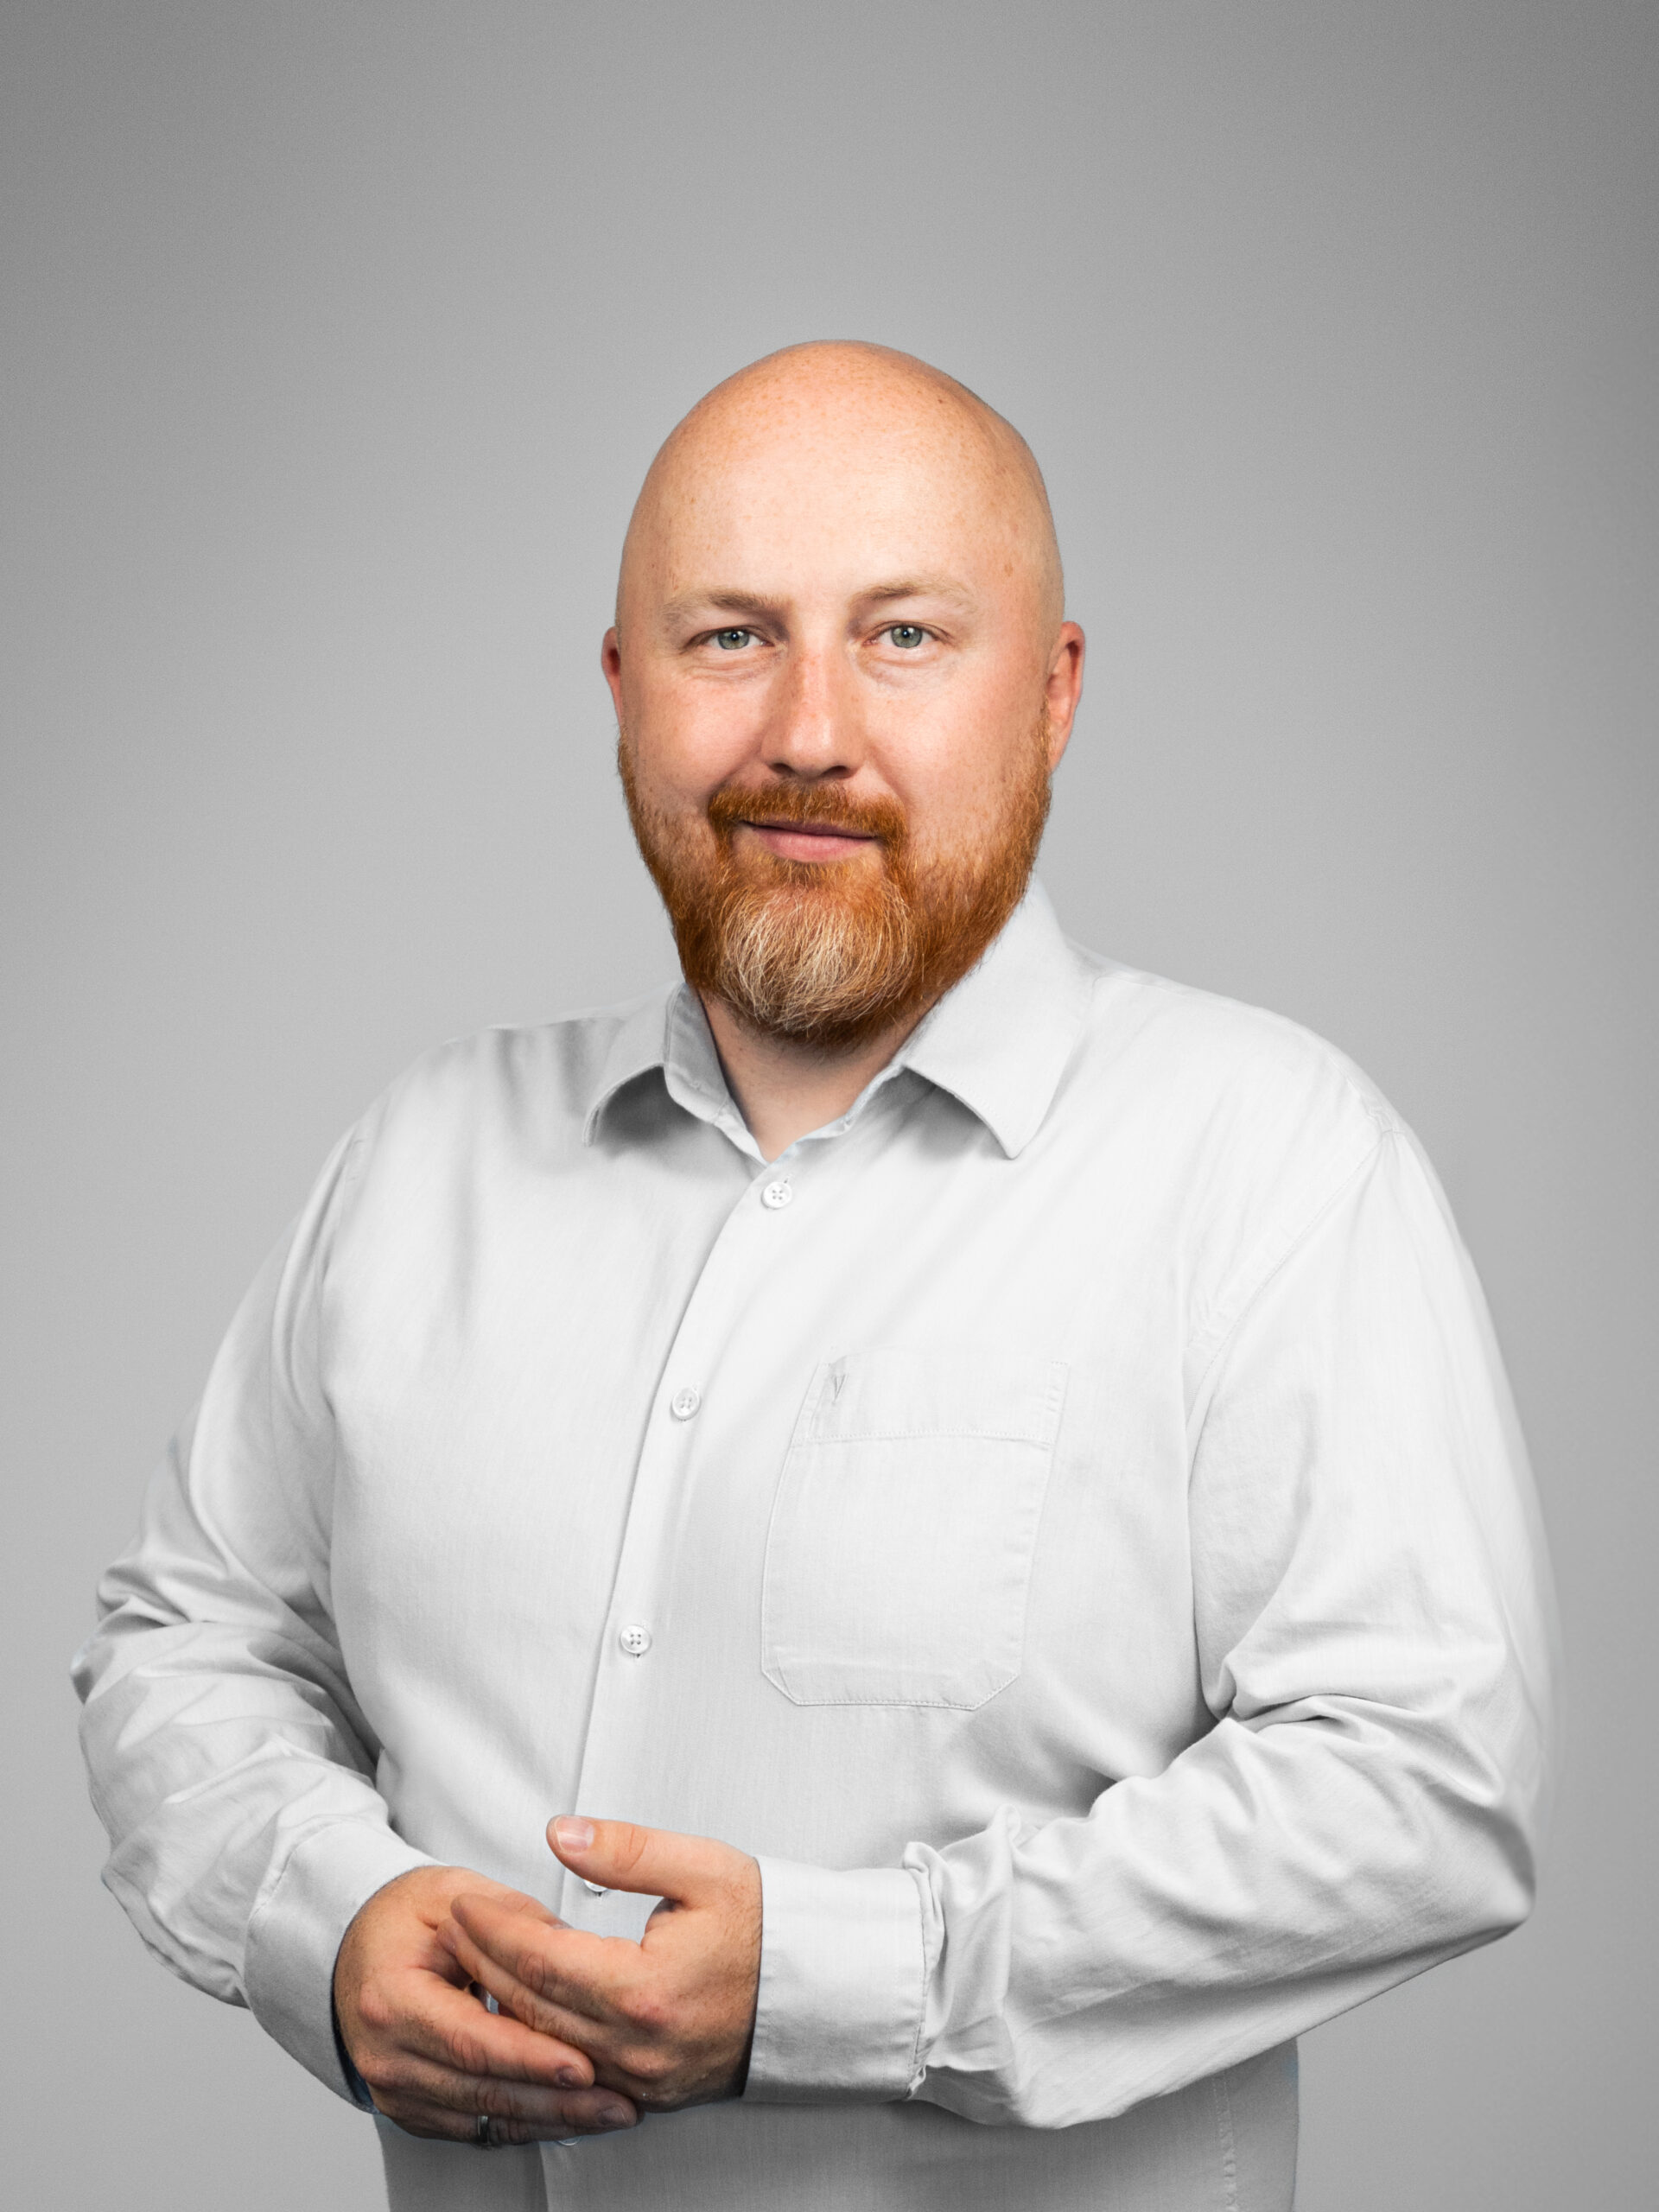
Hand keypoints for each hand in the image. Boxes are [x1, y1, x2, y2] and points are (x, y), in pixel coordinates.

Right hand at [333, 1864, 639, 2144]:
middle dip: (555, 2099)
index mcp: (392, 1998)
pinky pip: (474, 2127)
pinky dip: (524, 2124)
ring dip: (550, 2118)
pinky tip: (568, 2117)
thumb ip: (513, 1917)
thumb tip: (573, 1946)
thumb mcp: (454, 1895)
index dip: (531, 2056)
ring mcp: (395, 2088)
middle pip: (481, 2088)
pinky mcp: (411, 2108)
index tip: (585, 2064)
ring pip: (483, 2116)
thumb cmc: (404, 1918)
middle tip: (617, 2099)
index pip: (471, 2039)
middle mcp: (386, 2054)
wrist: (356, 1946)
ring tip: (609, 2111)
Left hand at [439, 1817, 761, 2112]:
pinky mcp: (648, 2091)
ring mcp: (642, 2078)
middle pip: (533, 2008)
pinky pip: (573, 2072)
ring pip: (546, 2047)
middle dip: (484, 1965)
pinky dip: (538, 2041)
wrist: (816, 1988)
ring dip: (503, 2004)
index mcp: (646, 1990)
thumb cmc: (764, 1924)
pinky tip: (519, 2011)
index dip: (495, 1930)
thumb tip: (560, 1834)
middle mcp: (637, 2046)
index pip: (542, 1960)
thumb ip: (625, 1850)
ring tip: (473, 1963)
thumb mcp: (702, 1867)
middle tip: (454, 1929)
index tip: (465, 1903)